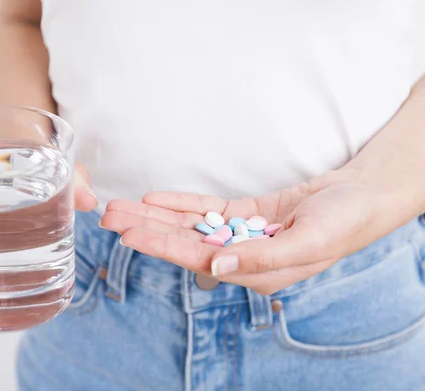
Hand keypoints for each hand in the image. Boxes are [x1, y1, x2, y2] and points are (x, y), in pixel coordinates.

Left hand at [100, 170, 392, 294]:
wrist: (360, 196)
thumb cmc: (342, 223)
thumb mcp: (308, 243)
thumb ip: (261, 258)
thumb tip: (215, 269)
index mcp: (255, 272)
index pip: (197, 260)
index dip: (161, 246)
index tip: (128, 236)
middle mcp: (242, 256)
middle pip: (184, 242)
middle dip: (146, 229)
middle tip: (109, 217)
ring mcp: (241, 234)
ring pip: (189, 225)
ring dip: (155, 215)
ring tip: (121, 207)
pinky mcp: (244, 213)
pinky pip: (207, 209)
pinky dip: (182, 203)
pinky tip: (154, 199)